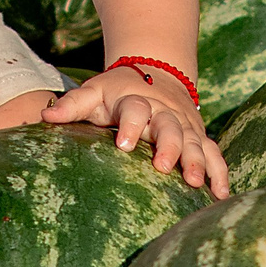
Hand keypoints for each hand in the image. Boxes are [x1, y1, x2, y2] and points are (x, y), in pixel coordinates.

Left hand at [43, 66, 228, 197]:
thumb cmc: (116, 92)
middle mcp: (164, 112)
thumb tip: (45, 116)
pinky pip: (213, 152)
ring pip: (195, 141)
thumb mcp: (94, 92)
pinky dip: (219, 171)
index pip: (135, 109)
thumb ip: (72, 104)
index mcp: (136, 100)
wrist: (156, 73)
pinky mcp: (198, 135)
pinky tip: (220, 193)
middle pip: (170, 126)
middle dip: (169, 145)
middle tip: (164, 166)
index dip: (131, 125)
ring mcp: (185, 124)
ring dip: (196, 160)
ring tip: (194, 182)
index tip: (123, 144)